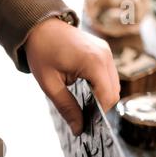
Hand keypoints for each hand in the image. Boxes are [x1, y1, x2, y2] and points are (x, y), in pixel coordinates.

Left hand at [25, 18, 119, 135]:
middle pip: (114, 93)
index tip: (86, 125)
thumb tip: (78, 129)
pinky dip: (100, 87)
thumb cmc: (42, 52)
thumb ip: (66, 107)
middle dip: (100, 107)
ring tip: (83, 106)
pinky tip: (86, 93)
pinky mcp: (103, 52)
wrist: (41, 27)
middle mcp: (105, 55)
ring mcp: (106, 52)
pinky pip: (108, 76)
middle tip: (82, 118)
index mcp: (93, 61)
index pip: (107, 96)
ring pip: (114, 85)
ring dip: (101, 97)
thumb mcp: (49, 84)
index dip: (99, 113)